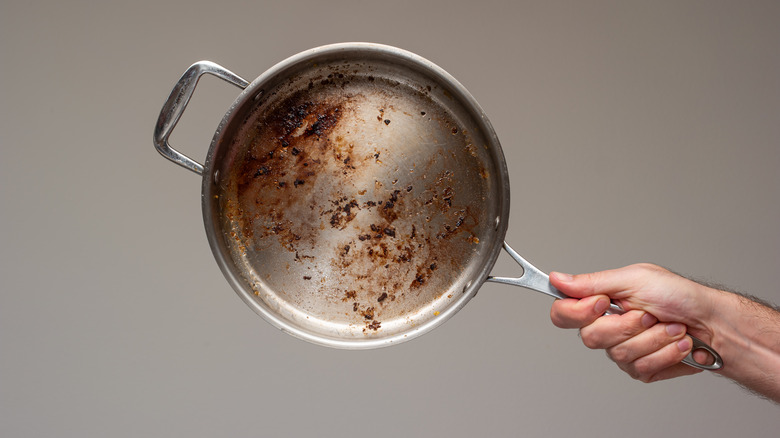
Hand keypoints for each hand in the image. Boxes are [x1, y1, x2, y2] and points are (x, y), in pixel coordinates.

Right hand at [549, 263, 717, 382]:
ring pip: (620, 354)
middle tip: (649, 314)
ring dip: (654, 339)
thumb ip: (592, 282)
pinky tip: (678, 343)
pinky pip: (641, 368)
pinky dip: (666, 353)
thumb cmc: (679, 295)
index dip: (578, 312)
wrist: (714, 323)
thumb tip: (557, 279)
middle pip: (590, 338)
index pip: (562, 314)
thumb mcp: (634, 278)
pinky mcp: (641, 370)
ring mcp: (622, 351)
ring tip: (673, 327)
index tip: (604, 302)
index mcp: (599, 302)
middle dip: (628, 325)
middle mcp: (606, 328)